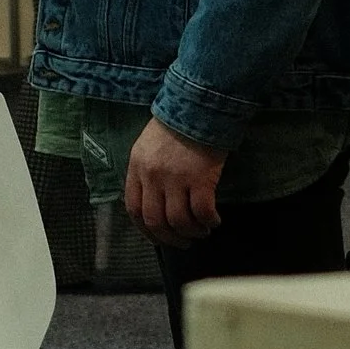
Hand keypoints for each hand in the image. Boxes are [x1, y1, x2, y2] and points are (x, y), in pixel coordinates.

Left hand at [125, 117, 228, 245]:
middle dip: (170, 239)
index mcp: (137, 167)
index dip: (146, 230)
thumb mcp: (148, 146)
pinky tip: (215, 221)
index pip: (134, 209)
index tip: (158, 238)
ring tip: (202, 231)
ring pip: (179, 221)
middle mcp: (153, 176)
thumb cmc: (176, 125)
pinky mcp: (201, 178)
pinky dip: (209, 221)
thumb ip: (146, 172)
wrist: (199, 105)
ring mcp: (176, 178)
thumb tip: (153, 202)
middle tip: (183, 243)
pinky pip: (203, 212)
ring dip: (192, 232)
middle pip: (156, 221)